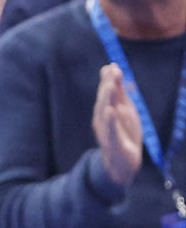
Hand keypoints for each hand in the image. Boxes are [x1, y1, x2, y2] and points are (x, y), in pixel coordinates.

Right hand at [93, 64, 144, 188]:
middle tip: (112, 72)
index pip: (107, 93)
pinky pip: (111, 130)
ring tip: (110, 86)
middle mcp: (103, 119)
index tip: (112, 66)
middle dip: (107, 86)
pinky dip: (111, 121)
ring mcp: (106, 131)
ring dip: (107, 99)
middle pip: (104, 100)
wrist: (122, 161)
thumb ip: (119, 90)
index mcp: (106, 110)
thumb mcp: (124, 109)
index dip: (109, 80)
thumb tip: (113, 68)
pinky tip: (111, 111)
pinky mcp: (113, 142)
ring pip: (105, 113)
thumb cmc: (123, 133)